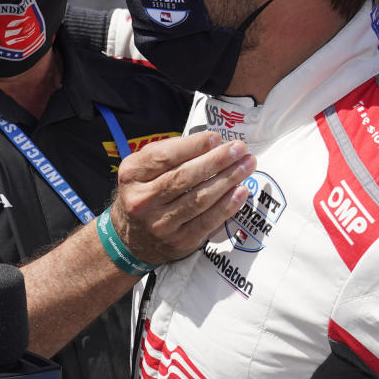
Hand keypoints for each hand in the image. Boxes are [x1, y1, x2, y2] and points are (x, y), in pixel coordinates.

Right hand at [111, 132, 254, 263]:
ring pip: (199, 199)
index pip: (165, 157)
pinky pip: (208, 221)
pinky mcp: (179, 241)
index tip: (216, 138)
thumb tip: (208, 142)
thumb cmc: (145, 193)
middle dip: (217, 160)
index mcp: (132, 175)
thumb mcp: (142, 169)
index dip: (193, 146)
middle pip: (184, 177)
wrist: (132, 239)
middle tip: (240, 148)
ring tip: (247, 165)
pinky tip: (241, 191)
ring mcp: (161, 224)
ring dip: (228, 179)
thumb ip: (168, 152)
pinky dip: (227, 206)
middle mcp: (142, 200)